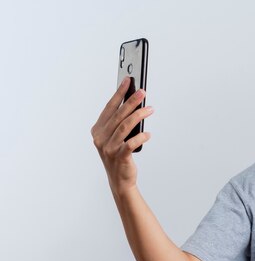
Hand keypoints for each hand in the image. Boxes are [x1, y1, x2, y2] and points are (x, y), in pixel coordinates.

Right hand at [91, 77, 153, 192]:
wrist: (119, 180)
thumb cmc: (119, 155)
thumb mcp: (116, 137)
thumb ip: (121, 122)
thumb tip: (135, 103)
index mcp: (98, 130)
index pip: (110, 107)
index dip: (119, 93)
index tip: (128, 81)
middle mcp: (100, 138)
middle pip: (118, 115)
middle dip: (131, 101)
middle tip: (143, 92)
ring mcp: (108, 148)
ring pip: (125, 127)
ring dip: (139, 116)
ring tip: (150, 109)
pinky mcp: (119, 157)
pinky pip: (131, 144)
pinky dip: (141, 137)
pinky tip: (148, 134)